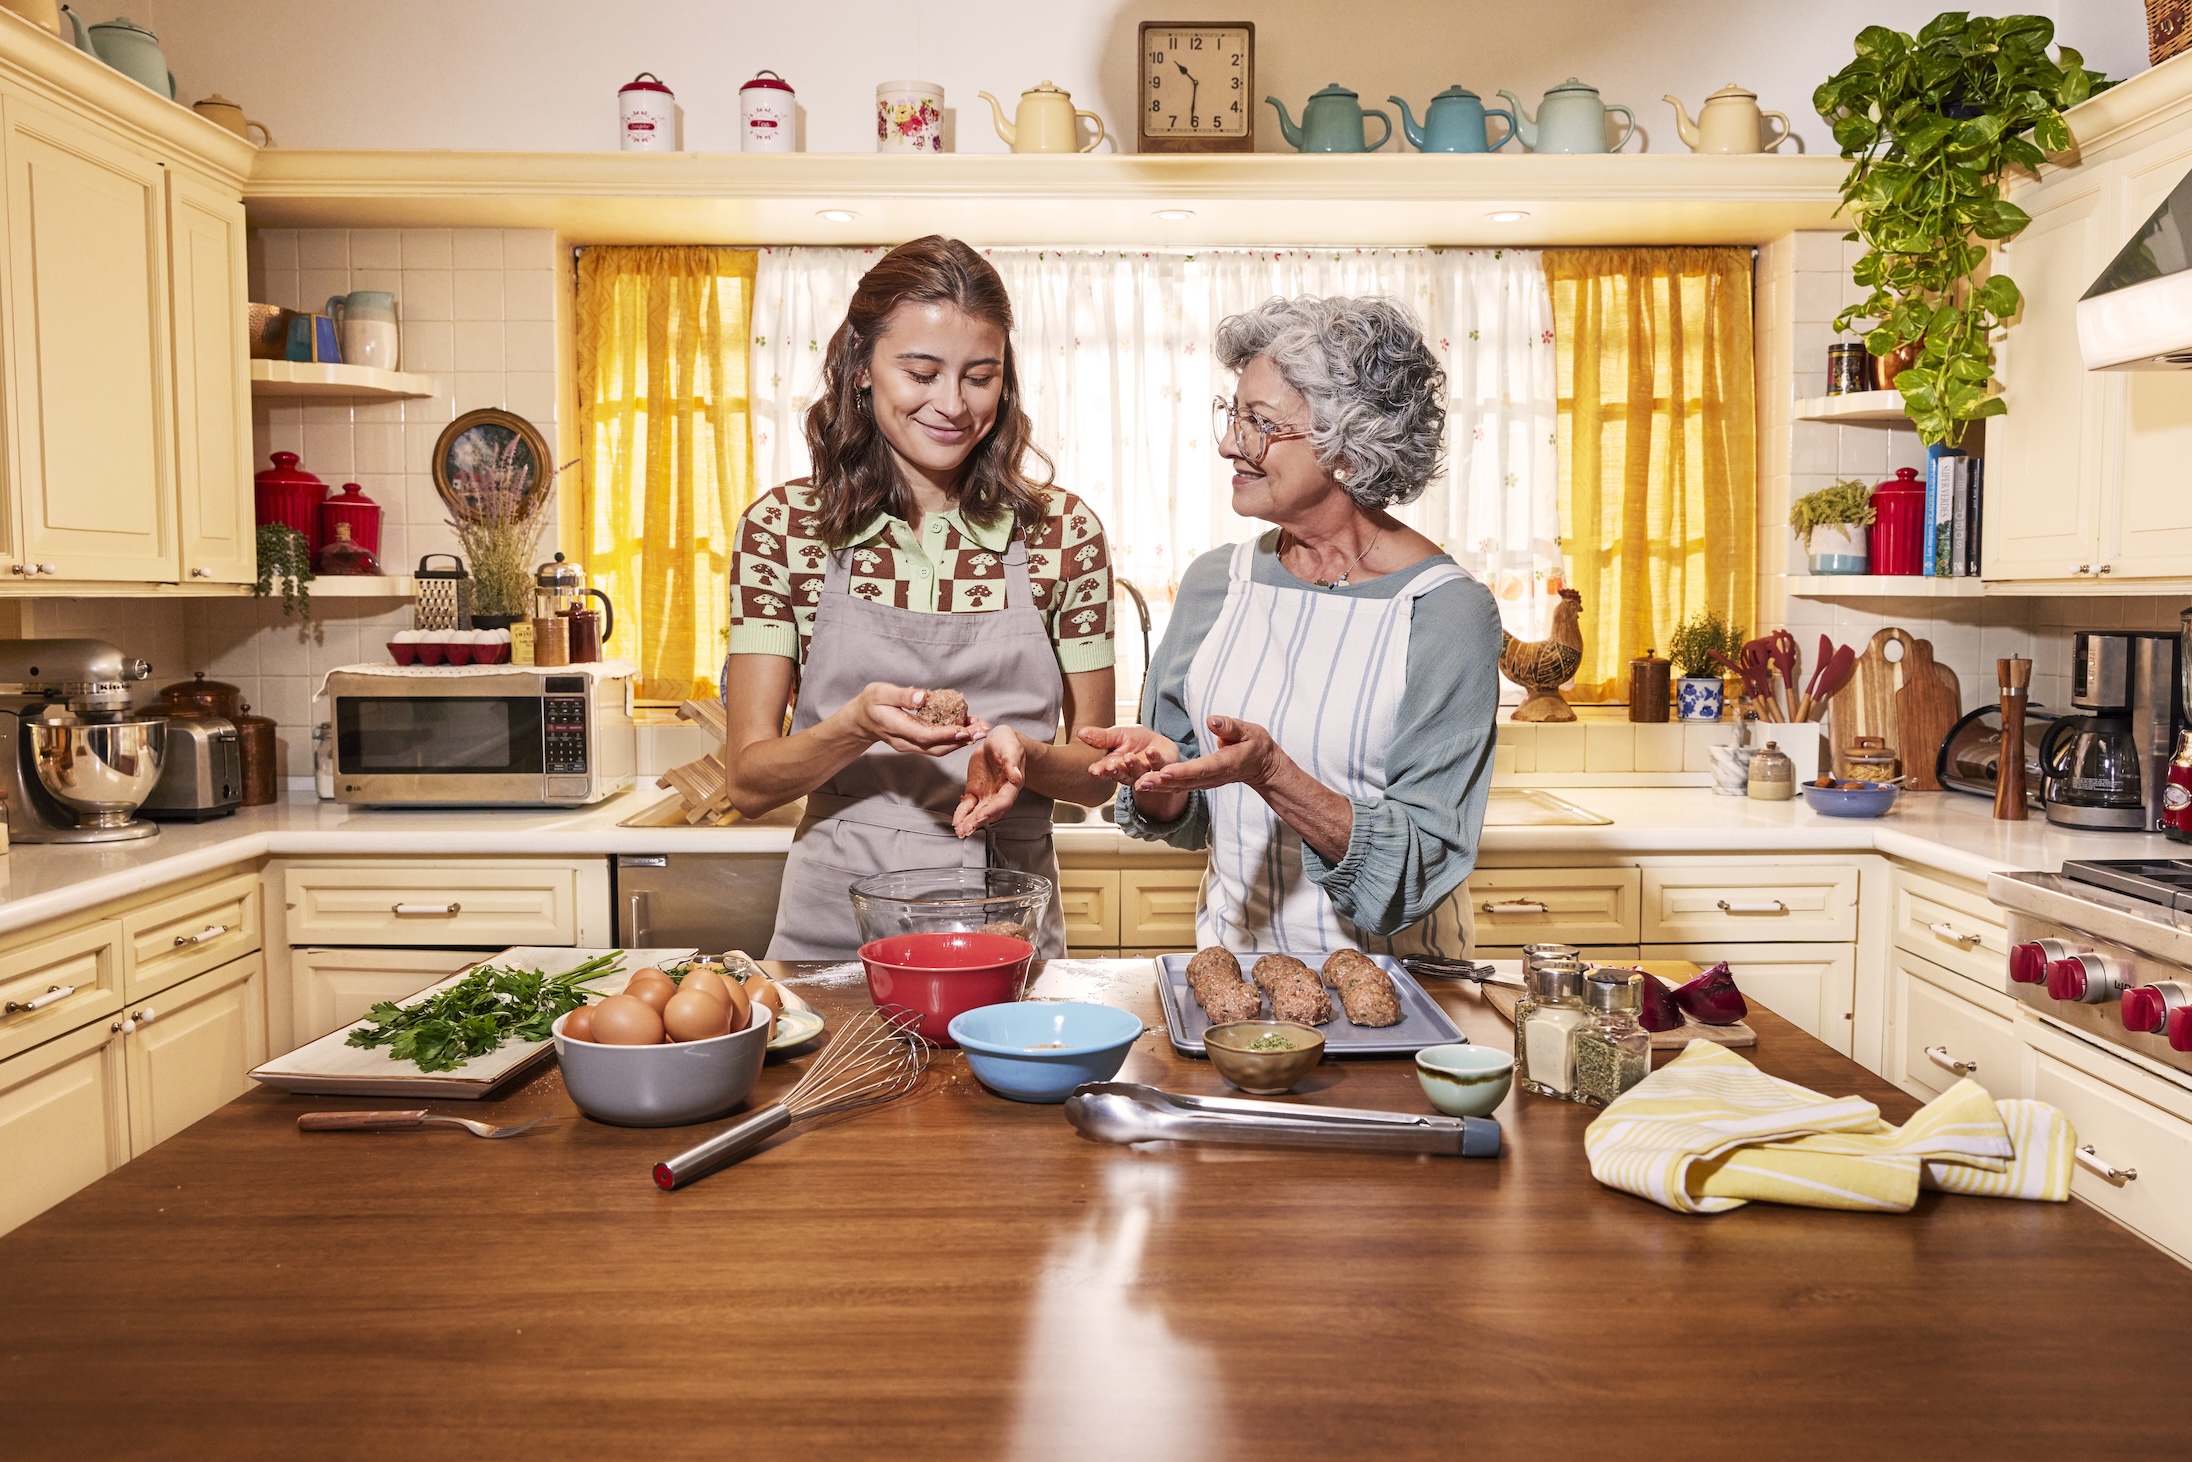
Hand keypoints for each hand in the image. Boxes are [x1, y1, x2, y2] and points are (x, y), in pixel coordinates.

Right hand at [843, 683, 988, 756]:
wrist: (861, 720)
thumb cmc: (871, 703)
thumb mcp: (881, 692)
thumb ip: (902, 695)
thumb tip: (923, 696)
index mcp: (896, 728)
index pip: (924, 735)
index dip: (946, 734)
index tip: (964, 729)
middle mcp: (905, 742)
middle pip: (937, 746)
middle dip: (962, 740)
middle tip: (982, 730)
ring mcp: (911, 745)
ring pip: (939, 748)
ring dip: (961, 741)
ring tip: (981, 729)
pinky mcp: (917, 744)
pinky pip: (937, 744)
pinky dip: (954, 738)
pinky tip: (968, 728)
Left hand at [954, 726, 1029, 836]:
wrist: (998, 740)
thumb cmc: (1007, 742)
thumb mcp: (1010, 746)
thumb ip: (1011, 761)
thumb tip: (1016, 776)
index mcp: (1012, 784)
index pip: (1004, 801)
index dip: (993, 809)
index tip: (981, 816)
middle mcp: (1000, 793)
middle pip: (990, 811)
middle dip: (978, 821)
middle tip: (966, 830)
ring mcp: (987, 794)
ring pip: (978, 812)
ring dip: (969, 822)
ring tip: (959, 831)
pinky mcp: (975, 791)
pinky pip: (968, 805)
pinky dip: (962, 813)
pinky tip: (956, 821)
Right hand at [1078, 723, 1180, 784]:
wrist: (1160, 747)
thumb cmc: (1136, 741)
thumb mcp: (1117, 734)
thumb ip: (1101, 737)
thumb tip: (1081, 733)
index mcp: (1114, 765)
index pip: (1104, 771)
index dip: (1099, 771)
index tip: (1094, 770)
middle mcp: (1128, 773)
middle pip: (1120, 774)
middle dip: (1115, 770)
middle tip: (1111, 766)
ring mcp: (1145, 773)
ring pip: (1138, 772)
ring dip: (1133, 766)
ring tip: (1129, 758)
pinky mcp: (1162, 768)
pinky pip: (1158, 764)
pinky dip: (1154, 759)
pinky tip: (1151, 752)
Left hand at [1133, 715, 1282, 794]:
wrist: (1261, 766)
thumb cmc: (1255, 745)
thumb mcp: (1249, 731)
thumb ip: (1230, 727)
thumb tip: (1211, 720)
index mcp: (1225, 763)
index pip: (1201, 768)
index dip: (1182, 771)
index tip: (1164, 771)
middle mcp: (1214, 777)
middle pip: (1186, 781)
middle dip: (1162, 782)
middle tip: (1141, 781)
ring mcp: (1207, 782)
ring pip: (1180, 787)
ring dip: (1159, 787)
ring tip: (1138, 784)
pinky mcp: (1201, 782)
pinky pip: (1181, 786)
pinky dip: (1163, 787)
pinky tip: (1145, 784)